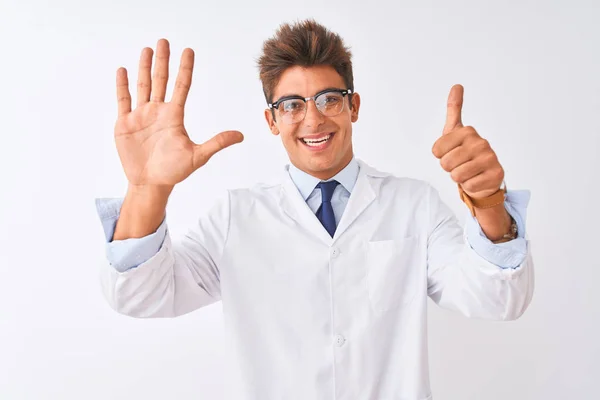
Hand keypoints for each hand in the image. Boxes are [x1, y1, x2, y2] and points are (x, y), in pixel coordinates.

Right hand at [114, 39, 243, 188]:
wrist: (151, 184)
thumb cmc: (174, 171)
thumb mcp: (198, 156)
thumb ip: (217, 143)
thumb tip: (240, 136)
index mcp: (174, 116)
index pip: (181, 86)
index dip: (185, 69)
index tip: (188, 51)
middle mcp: (158, 112)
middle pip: (161, 80)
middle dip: (162, 61)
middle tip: (164, 41)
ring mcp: (141, 116)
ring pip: (143, 86)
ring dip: (144, 68)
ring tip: (147, 50)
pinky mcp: (125, 124)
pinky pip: (124, 100)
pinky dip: (122, 86)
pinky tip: (123, 70)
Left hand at [432, 84, 503, 198]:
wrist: (484, 177)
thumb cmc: (465, 154)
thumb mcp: (455, 131)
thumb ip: (454, 109)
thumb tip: (457, 85)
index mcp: (467, 131)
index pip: (436, 151)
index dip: (440, 156)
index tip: (451, 152)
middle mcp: (481, 142)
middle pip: (446, 164)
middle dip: (449, 168)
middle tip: (460, 164)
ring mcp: (490, 158)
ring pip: (457, 175)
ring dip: (459, 178)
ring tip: (468, 172)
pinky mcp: (496, 174)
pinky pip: (469, 185)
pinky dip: (470, 186)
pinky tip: (477, 179)